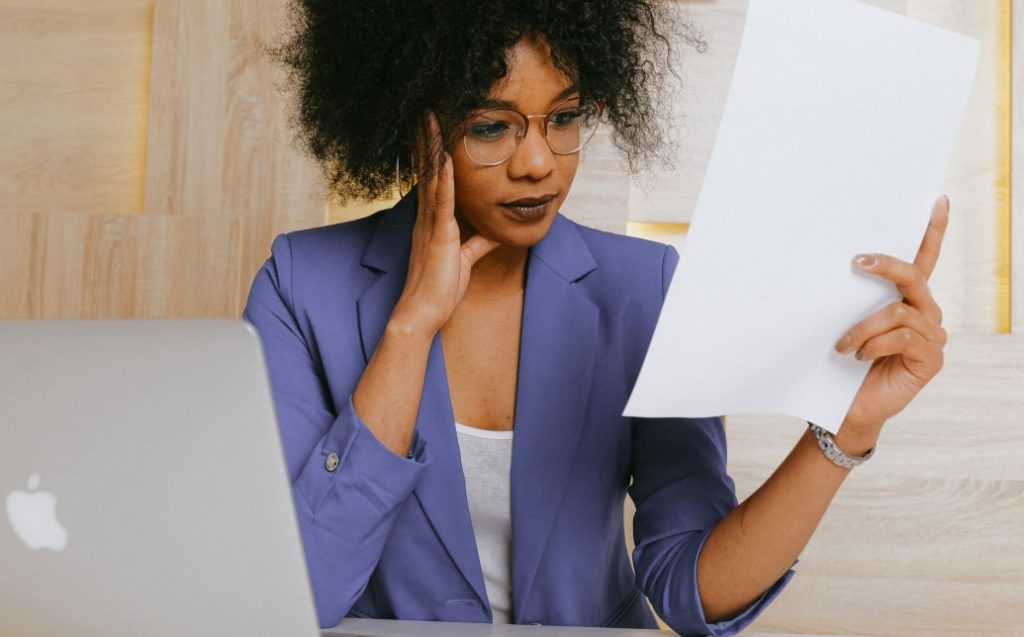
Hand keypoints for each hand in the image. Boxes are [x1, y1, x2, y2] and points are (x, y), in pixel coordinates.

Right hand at [390, 113, 499, 336]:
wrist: (422, 313)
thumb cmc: (439, 290)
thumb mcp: (464, 260)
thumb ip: (477, 243)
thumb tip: (492, 233)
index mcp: (432, 221)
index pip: (433, 179)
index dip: (432, 152)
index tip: (433, 127)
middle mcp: (427, 217)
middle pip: (428, 170)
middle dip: (427, 139)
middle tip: (426, 109)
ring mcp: (430, 224)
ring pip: (432, 177)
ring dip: (432, 147)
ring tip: (431, 118)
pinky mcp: (439, 235)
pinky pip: (441, 201)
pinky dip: (444, 178)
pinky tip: (445, 157)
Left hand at [835, 196, 949, 436]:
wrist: (846, 408)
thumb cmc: (843, 363)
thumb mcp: (846, 322)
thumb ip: (853, 298)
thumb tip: (841, 263)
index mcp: (907, 300)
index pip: (924, 260)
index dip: (933, 232)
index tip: (937, 201)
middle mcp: (925, 313)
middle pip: (914, 276)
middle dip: (886, 265)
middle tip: (857, 261)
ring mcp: (932, 336)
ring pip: (900, 311)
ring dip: (863, 326)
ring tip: (842, 344)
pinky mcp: (930, 359)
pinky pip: (903, 336)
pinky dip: (874, 343)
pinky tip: (857, 356)